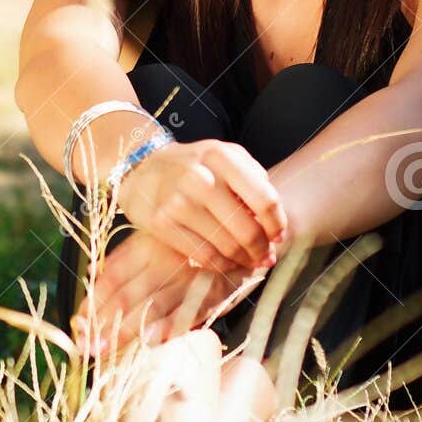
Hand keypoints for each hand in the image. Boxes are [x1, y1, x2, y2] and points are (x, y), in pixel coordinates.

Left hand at [74, 230, 269, 355]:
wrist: (255, 225)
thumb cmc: (199, 240)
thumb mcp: (161, 244)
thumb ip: (129, 264)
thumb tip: (93, 279)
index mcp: (148, 243)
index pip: (113, 274)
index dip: (95, 302)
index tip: (78, 326)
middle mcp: (167, 256)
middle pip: (128, 292)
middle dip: (104, 323)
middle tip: (86, 347)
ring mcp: (193, 271)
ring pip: (154, 302)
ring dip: (128, 329)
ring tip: (105, 349)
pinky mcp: (220, 286)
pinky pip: (194, 307)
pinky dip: (173, 324)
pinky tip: (153, 338)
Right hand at [114, 138, 284, 270]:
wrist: (142, 168)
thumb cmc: (193, 165)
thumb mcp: (224, 156)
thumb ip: (253, 179)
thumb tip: (273, 220)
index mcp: (221, 157)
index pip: (264, 199)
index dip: (277, 224)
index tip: (278, 236)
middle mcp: (200, 178)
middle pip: (247, 229)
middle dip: (262, 249)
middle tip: (265, 256)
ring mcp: (178, 202)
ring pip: (227, 246)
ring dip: (244, 260)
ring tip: (249, 261)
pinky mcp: (161, 224)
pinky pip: (203, 255)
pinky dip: (221, 265)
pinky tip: (227, 262)